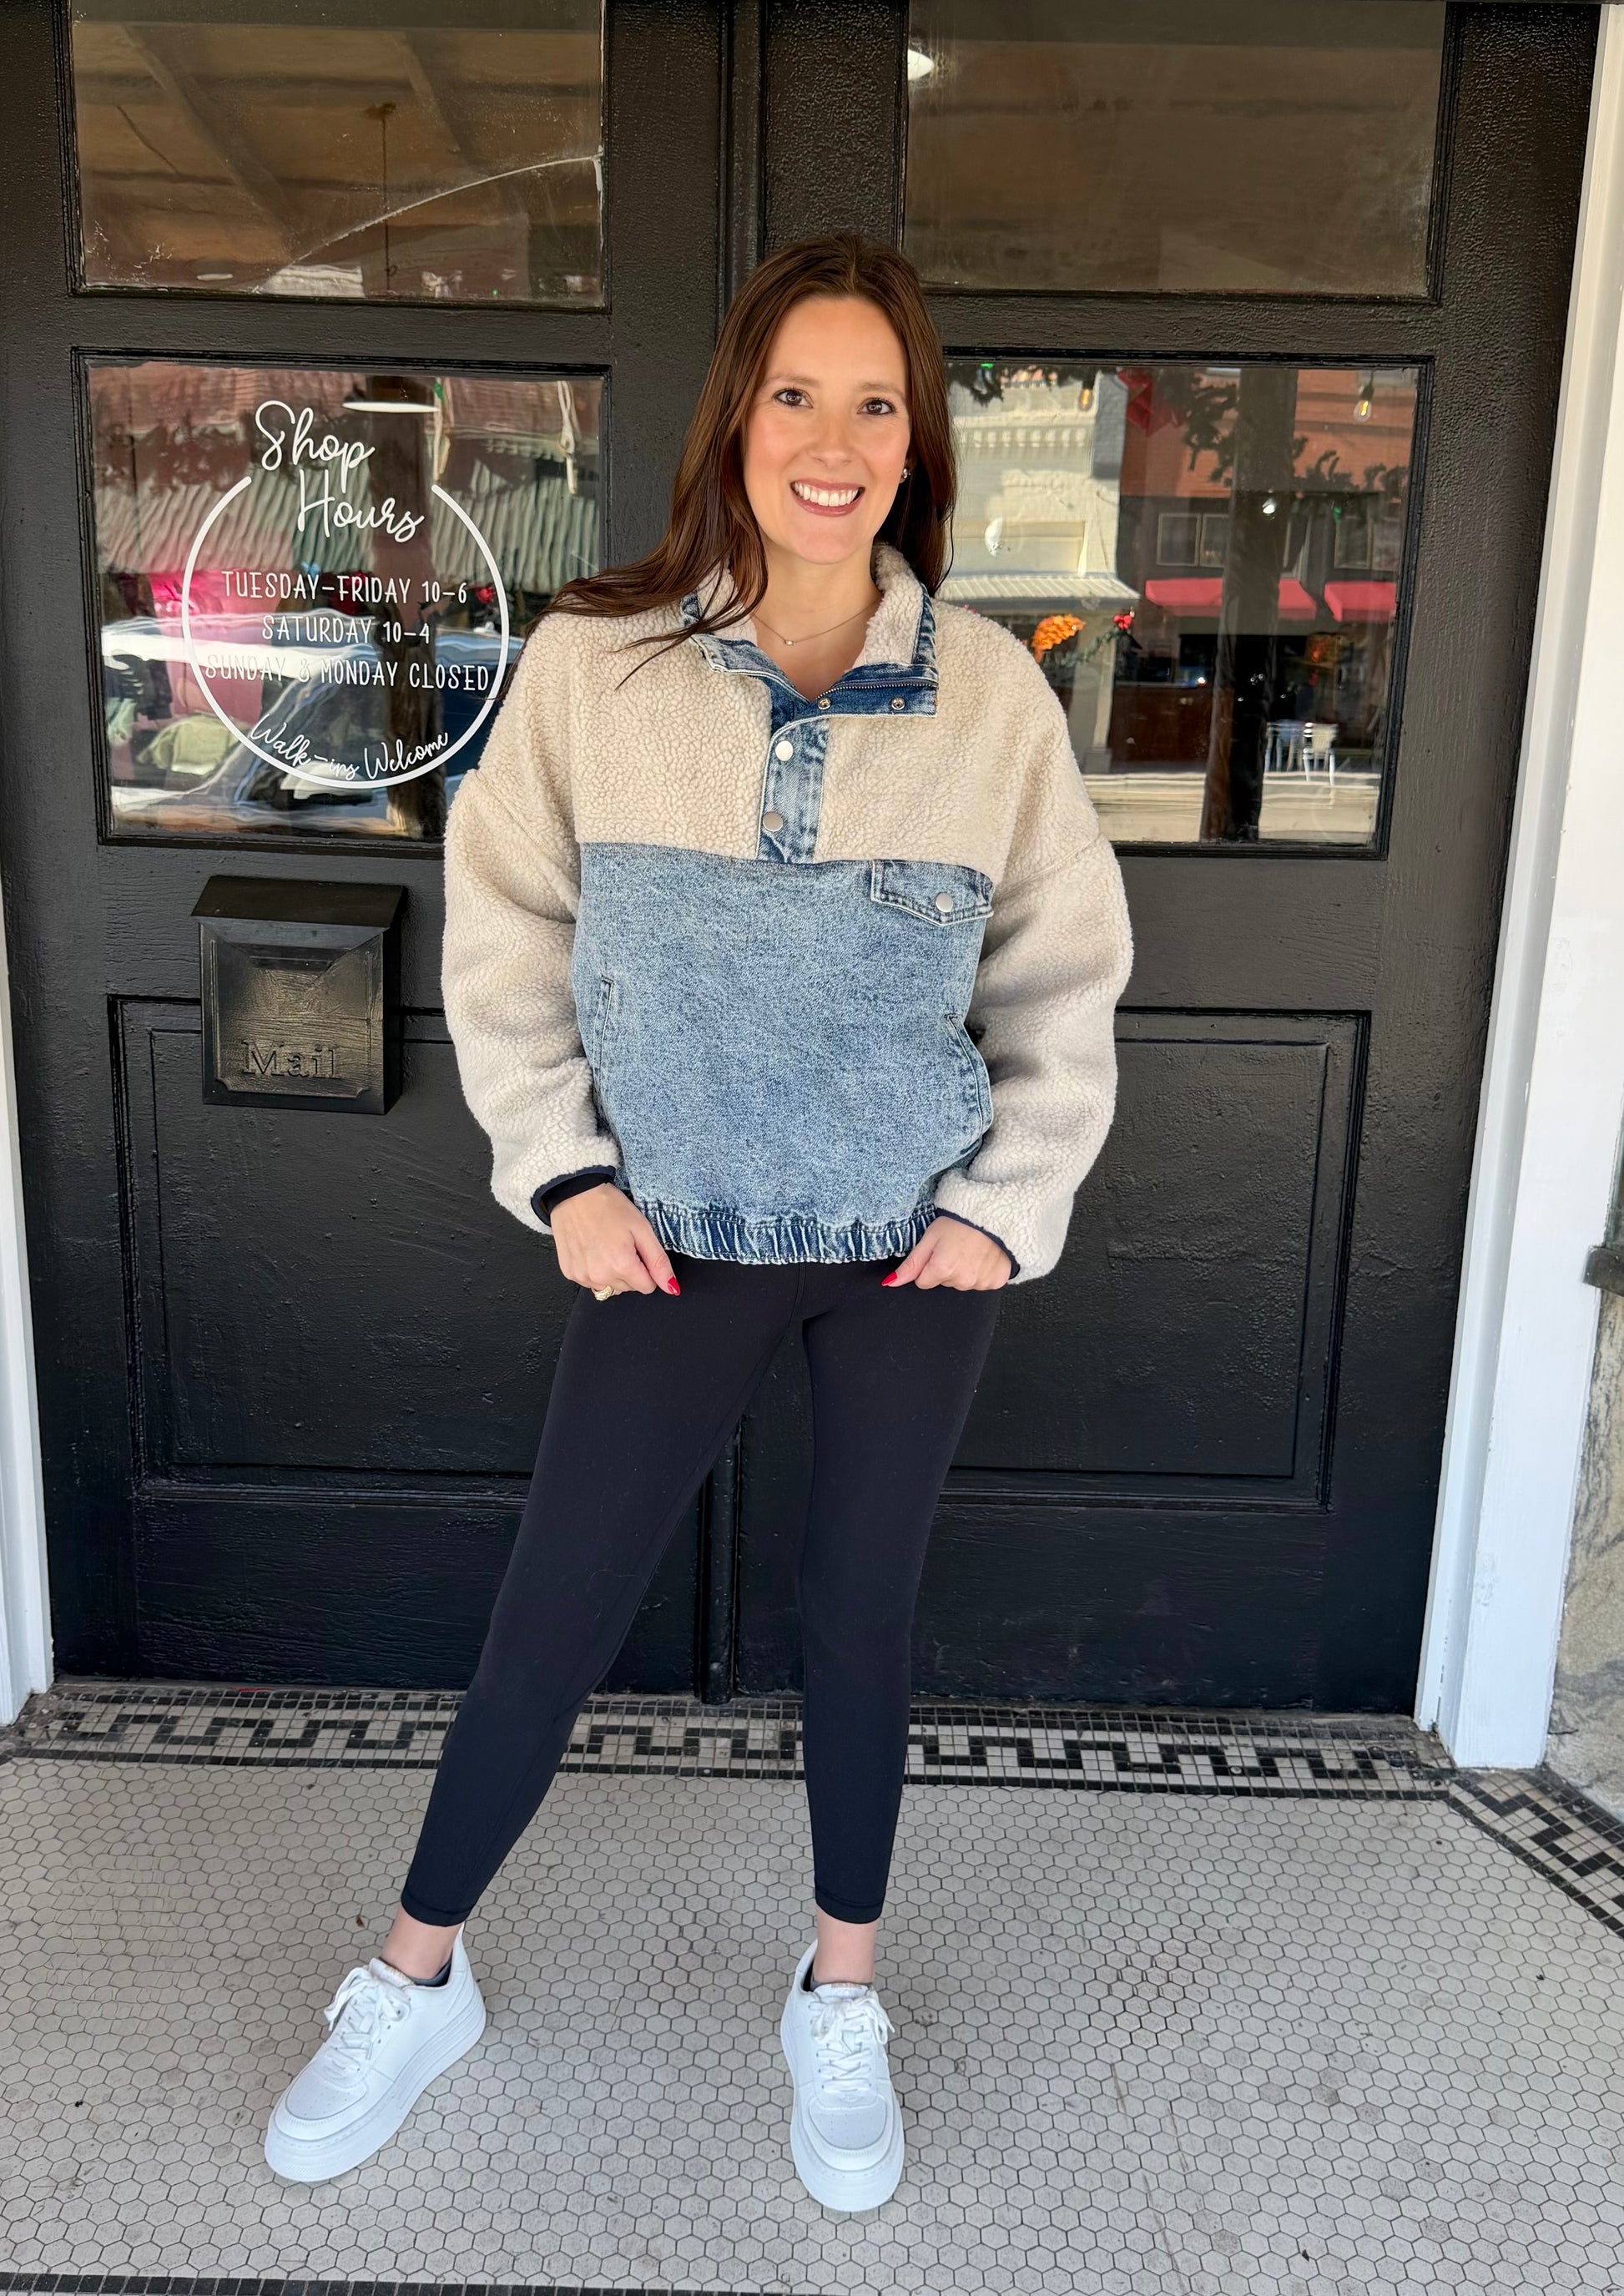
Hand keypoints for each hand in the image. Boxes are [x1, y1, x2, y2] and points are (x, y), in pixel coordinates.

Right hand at [550, 1183, 679, 1295]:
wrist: (574, 1193)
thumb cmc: (607, 1206)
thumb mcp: (642, 1229)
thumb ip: (658, 1262)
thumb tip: (671, 1287)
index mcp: (621, 1265)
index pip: (647, 1287)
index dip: (647, 1269)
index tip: (638, 1251)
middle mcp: (600, 1276)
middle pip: (628, 1288)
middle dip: (630, 1270)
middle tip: (621, 1244)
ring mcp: (582, 1276)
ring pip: (609, 1287)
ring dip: (611, 1272)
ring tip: (605, 1246)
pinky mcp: (569, 1272)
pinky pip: (590, 1282)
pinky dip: (594, 1270)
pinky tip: (592, 1250)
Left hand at [883, 1214, 1011, 1291]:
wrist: (993, 1212)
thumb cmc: (959, 1221)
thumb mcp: (930, 1238)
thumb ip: (911, 1264)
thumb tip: (890, 1283)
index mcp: (942, 1270)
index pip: (923, 1282)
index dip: (929, 1267)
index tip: (938, 1252)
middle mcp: (962, 1280)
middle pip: (944, 1283)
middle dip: (947, 1269)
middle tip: (955, 1248)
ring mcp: (981, 1282)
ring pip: (963, 1284)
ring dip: (965, 1270)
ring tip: (971, 1250)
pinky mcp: (996, 1281)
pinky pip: (983, 1283)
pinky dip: (983, 1272)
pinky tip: (984, 1257)